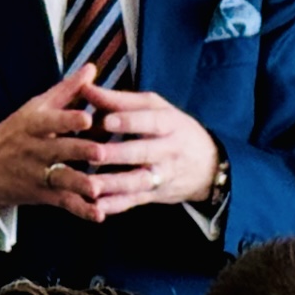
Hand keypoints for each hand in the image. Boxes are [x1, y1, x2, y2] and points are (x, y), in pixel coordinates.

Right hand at [0, 64, 120, 220]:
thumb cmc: (16, 132)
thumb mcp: (35, 108)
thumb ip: (67, 90)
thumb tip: (91, 68)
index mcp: (34, 125)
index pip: (50, 121)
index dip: (67, 119)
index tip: (87, 117)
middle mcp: (35, 149)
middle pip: (57, 150)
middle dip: (79, 151)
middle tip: (100, 152)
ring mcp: (37, 173)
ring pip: (60, 178)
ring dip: (79, 184)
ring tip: (98, 188)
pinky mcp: (42, 194)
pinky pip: (63, 202)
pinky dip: (80, 209)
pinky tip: (98, 214)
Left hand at [75, 82, 220, 215]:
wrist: (208, 165)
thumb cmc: (172, 128)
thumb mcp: (155, 108)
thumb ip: (120, 100)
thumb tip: (85, 87)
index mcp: (169, 124)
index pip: (151, 121)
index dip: (129, 121)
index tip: (106, 120)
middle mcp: (168, 151)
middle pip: (143, 152)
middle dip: (118, 154)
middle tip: (93, 153)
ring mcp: (162, 175)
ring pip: (137, 181)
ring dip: (113, 184)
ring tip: (89, 184)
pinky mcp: (154, 194)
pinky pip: (134, 201)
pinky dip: (116, 206)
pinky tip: (95, 208)